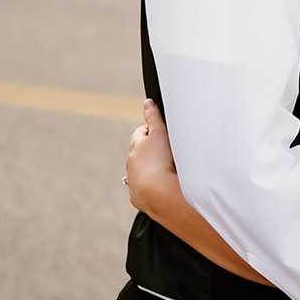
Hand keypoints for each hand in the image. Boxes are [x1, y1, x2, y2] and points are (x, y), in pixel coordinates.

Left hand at [125, 99, 176, 214]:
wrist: (158, 194)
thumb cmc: (160, 161)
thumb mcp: (159, 133)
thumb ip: (153, 117)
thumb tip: (147, 103)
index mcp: (135, 145)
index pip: (142, 133)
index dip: (154, 132)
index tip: (164, 135)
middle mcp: (131, 163)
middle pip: (141, 153)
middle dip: (152, 152)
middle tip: (169, 153)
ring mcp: (133, 181)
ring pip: (142, 172)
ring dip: (152, 170)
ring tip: (167, 172)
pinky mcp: (137, 197)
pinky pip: (144, 190)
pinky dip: (152, 187)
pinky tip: (162, 187)